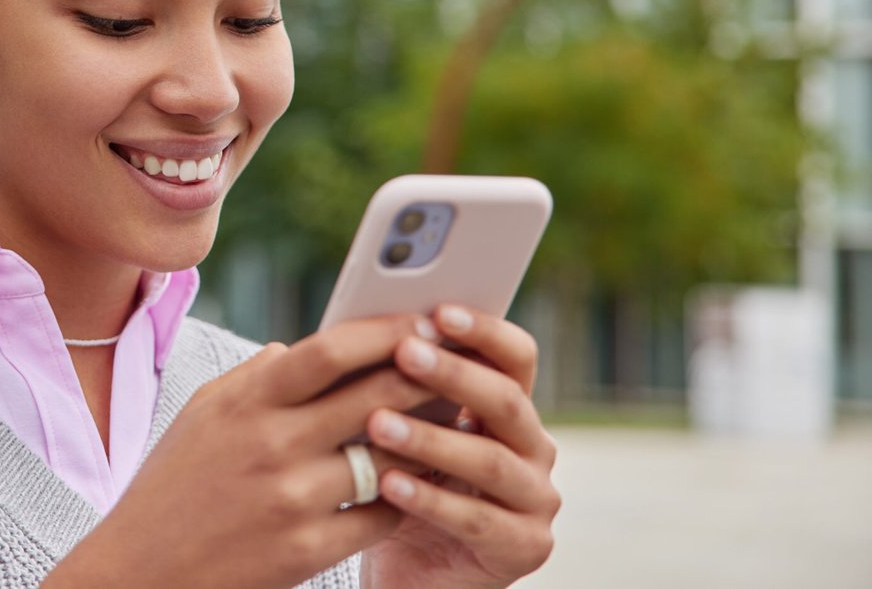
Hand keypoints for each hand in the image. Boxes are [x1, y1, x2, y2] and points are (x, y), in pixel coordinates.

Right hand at [45, 314, 444, 588]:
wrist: (140, 571)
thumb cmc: (173, 485)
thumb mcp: (203, 413)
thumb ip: (256, 375)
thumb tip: (303, 344)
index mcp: (245, 401)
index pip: (329, 349)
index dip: (383, 332)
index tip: (421, 321)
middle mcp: (270, 443)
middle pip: (373, 396)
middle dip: (427, 375)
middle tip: (460, 362)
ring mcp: (291, 499)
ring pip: (389, 456)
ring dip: (430, 436)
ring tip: (456, 420)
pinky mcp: (307, 549)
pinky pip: (381, 514)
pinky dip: (409, 495)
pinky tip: (427, 481)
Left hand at [359, 305, 560, 588]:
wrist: (408, 568)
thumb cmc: (396, 481)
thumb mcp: (396, 426)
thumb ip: (390, 384)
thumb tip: (337, 328)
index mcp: (508, 407)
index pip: (515, 356)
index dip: (483, 330)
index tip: (438, 309)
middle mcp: (533, 447)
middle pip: (507, 400)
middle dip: (453, 374)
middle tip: (404, 352)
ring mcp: (535, 500)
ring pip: (491, 461)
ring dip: (432, 437)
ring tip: (378, 422)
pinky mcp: (524, 548)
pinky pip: (477, 520)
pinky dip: (430, 499)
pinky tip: (387, 483)